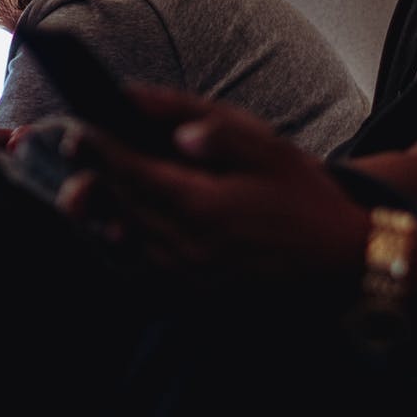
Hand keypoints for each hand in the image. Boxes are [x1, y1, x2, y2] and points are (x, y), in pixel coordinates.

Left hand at [56, 87, 369, 284]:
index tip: (78, 128)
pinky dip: (126, 237)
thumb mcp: (269, 149)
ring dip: (104, 207)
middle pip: (123, 204)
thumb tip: (172, 126)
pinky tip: (117, 222)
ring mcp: (189, 273)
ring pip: (128, 235)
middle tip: (72, 147)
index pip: (134, 172)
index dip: (102, 149)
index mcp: (203, 207)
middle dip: (95, 173)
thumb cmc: (308, 200)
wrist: (344, 265)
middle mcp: (187, 245)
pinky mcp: (195, 290)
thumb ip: (215, 131)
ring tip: (84, 183)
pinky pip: (145, 261)